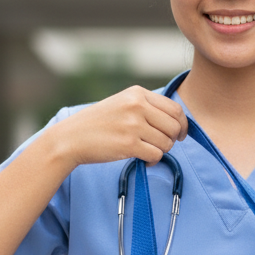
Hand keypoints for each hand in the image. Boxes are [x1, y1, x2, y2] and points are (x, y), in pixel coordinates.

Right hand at [58, 86, 187, 166]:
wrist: (71, 138)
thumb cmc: (98, 124)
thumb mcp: (123, 104)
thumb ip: (147, 107)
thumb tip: (177, 121)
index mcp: (137, 94)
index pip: (175, 108)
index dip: (182, 124)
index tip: (180, 134)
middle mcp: (137, 106)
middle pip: (174, 126)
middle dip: (172, 139)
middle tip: (161, 145)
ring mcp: (133, 125)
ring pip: (167, 142)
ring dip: (161, 151)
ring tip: (147, 151)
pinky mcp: (129, 144)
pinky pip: (156, 155)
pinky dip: (153, 160)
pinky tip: (143, 159)